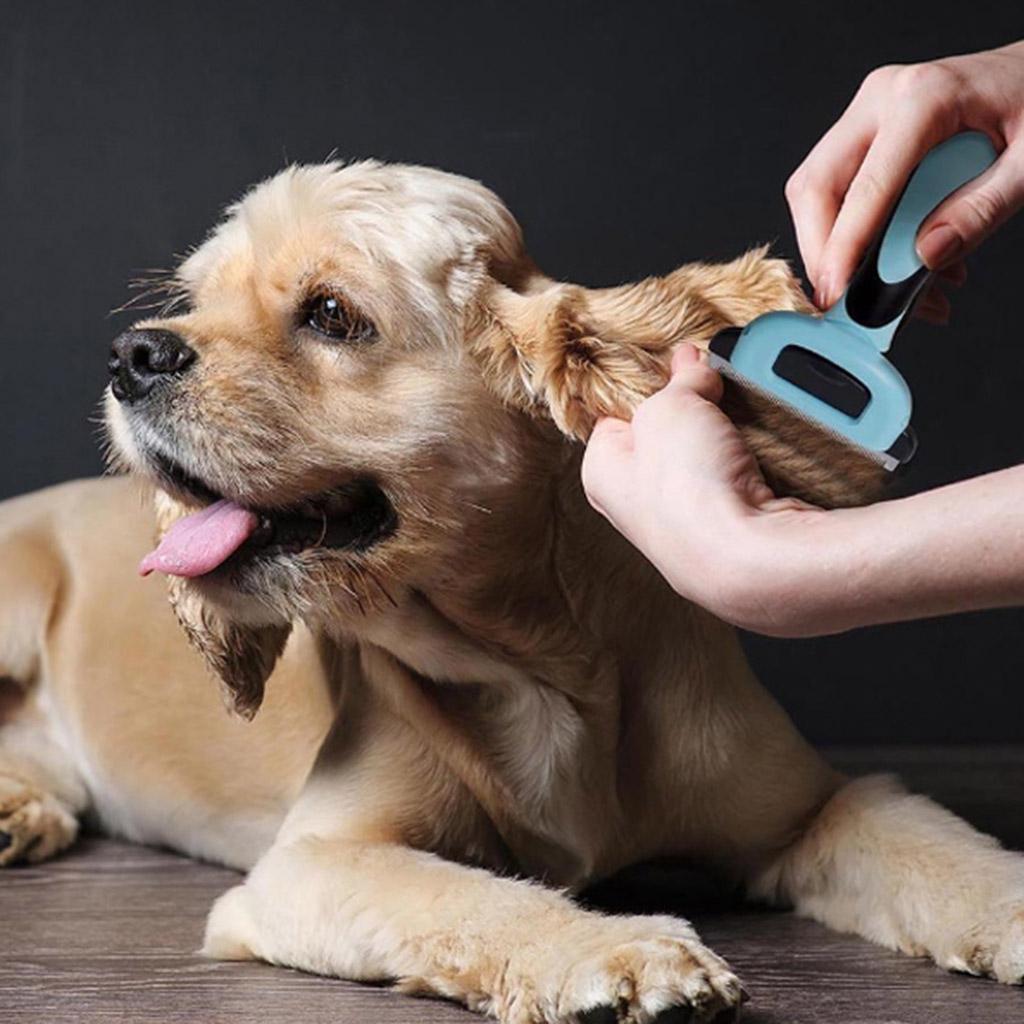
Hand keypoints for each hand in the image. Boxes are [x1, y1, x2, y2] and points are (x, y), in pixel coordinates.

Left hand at [582, 346, 821, 632]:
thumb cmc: (687, 488)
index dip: (647, 386)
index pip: (615, 415)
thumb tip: (689, 361)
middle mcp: (636, 504)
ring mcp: (685, 524)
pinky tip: (764, 454)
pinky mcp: (731, 533)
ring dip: (728, 434)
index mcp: (602, 473)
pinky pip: (740, 482)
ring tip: (743, 422)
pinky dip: (754, 462)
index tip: (675, 368)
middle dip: (693, 408)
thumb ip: (681, 379)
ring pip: (708, 458)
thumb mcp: (671, 405)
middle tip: (714, 389)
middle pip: (666, 434)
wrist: (749, 556)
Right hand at [785, 40, 1023, 320]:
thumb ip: (982, 210)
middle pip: (816, 186)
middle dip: (821, 251)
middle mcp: (882, 100)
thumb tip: (927, 256)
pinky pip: (837, 192)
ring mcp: (868, 116)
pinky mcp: (865, 135)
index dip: (844, 247)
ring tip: (884, 285)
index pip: (865, 186)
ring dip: (834, 248)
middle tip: (840, 298)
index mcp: (923, 98)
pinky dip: (854, 236)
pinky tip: (893, 259)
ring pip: (815, 192)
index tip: (837, 292)